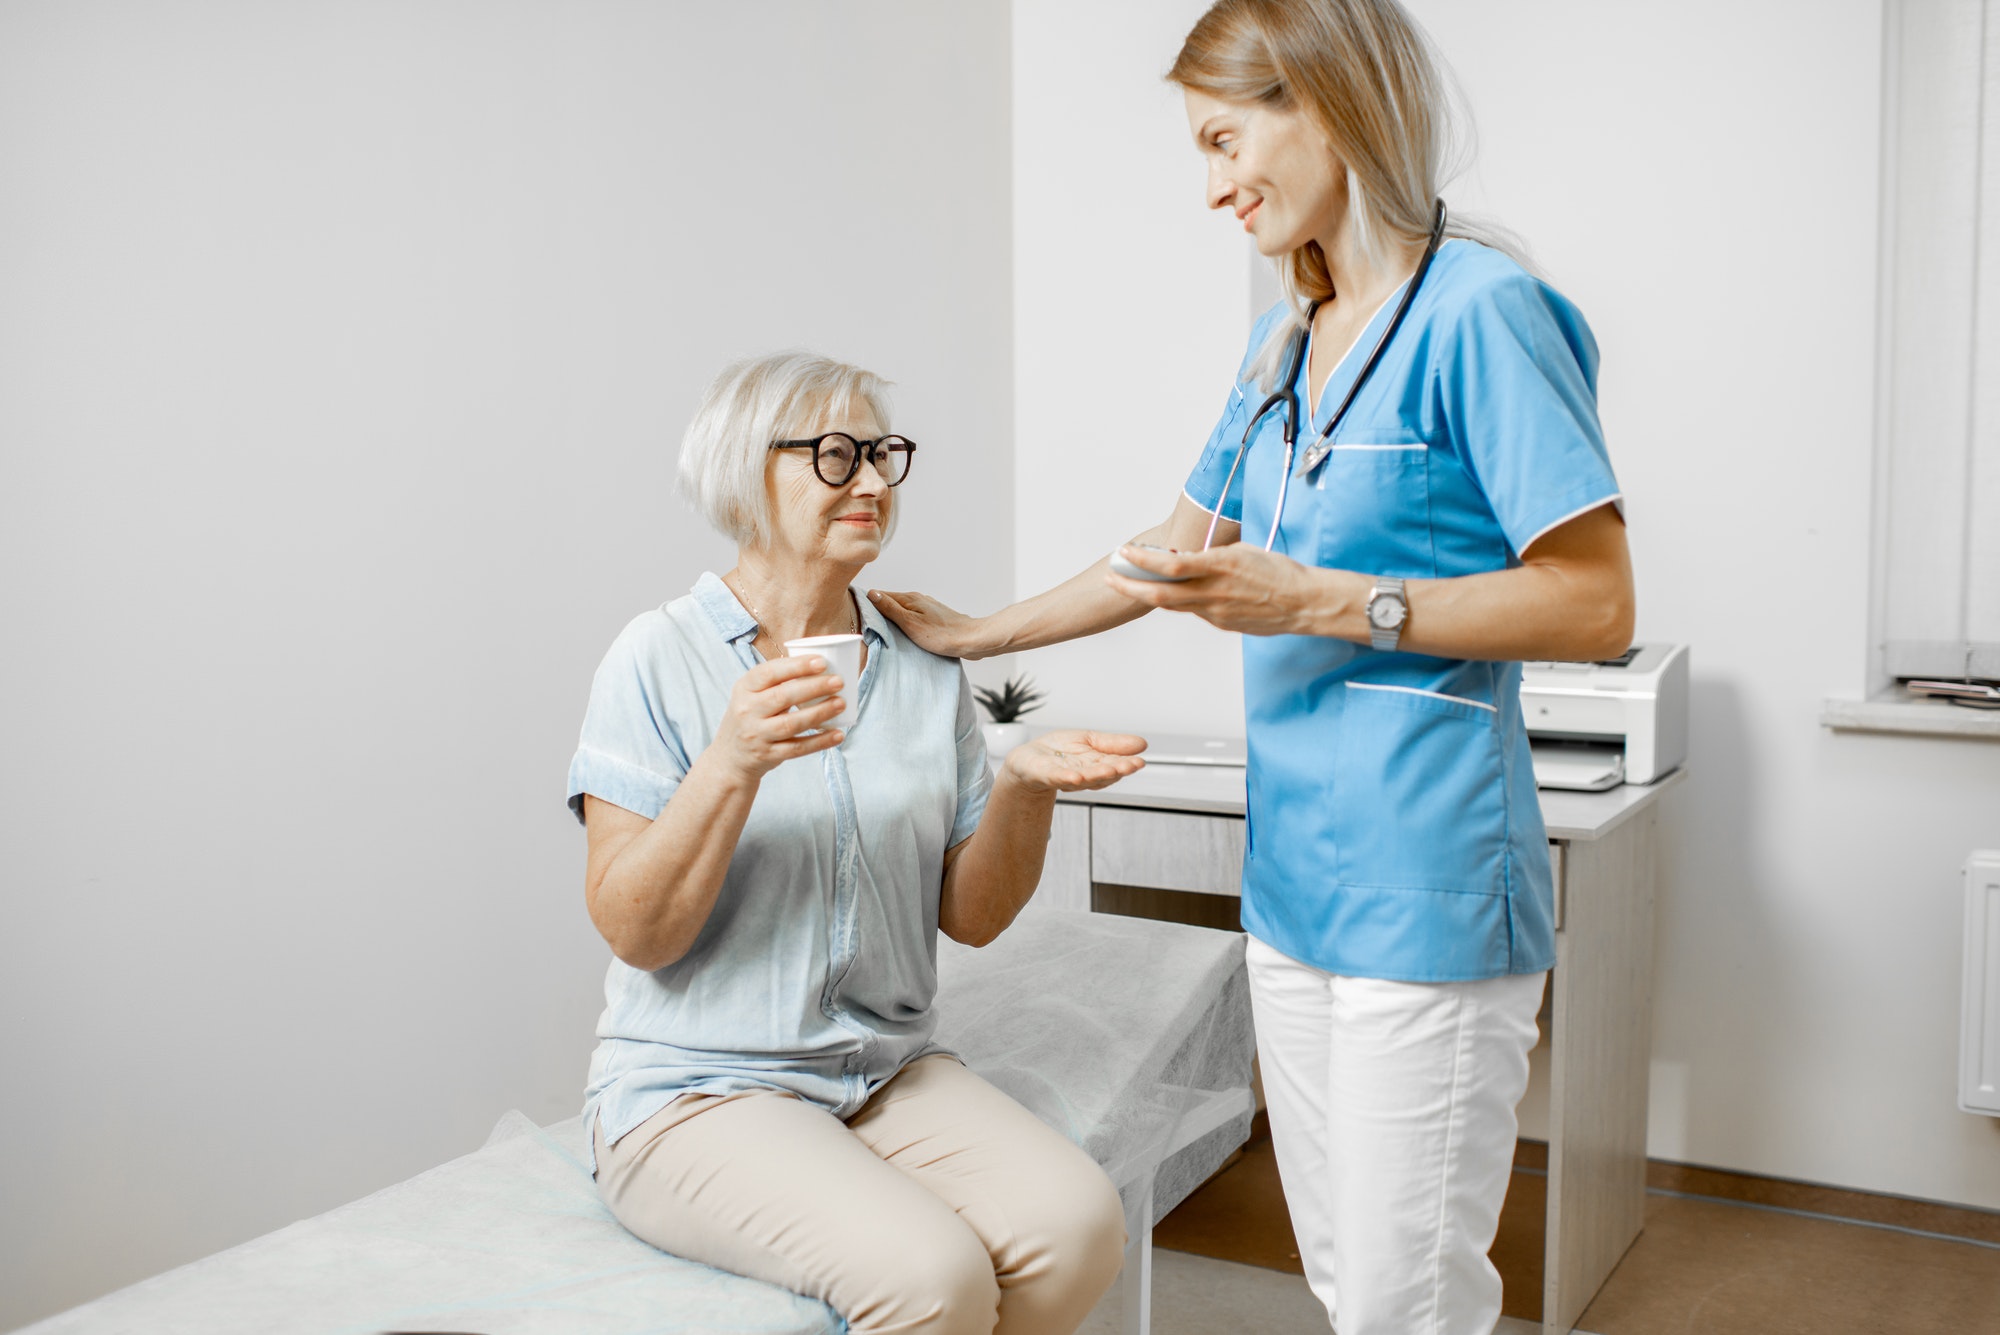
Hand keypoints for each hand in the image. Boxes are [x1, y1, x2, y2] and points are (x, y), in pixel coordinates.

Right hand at [710, 655, 847, 782]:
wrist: (729, 756)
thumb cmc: (750, 716)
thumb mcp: (751, 694)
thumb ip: (776, 681)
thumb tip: (819, 667)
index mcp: (744, 688)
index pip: (769, 673)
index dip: (796, 666)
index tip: (821, 662)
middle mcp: (747, 710)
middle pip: (782, 697)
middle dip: (813, 687)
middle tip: (838, 681)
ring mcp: (757, 735)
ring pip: (791, 723)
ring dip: (819, 713)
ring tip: (841, 703)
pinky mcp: (768, 755)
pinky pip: (797, 748)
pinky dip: (819, 742)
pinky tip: (838, 734)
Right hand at [869, 589, 991, 658]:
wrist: (971, 641)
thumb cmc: (942, 635)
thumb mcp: (910, 623)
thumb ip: (890, 608)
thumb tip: (872, 593)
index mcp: (910, 598)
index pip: (881, 595)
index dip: (867, 602)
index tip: (854, 610)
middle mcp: (918, 600)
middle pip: (890, 602)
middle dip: (877, 610)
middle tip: (863, 622)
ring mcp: (926, 608)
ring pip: (901, 610)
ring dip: (891, 618)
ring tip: (880, 629)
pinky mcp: (933, 619)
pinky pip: (912, 618)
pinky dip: (903, 624)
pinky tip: (902, 633)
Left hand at [1002, 729, 1147, 793]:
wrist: (1028, 760)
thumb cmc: (1059, 752)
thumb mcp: (1089, 741)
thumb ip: (1114, 744)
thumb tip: (1142, 744)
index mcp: (1096, 765)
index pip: (1115, 765)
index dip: (1127, 765)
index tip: (1139, 762)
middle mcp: (1084, 774)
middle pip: (1102, 774)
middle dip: (1116, 770)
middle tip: (1129, 766)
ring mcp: (1065, 777)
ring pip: (1084, 778)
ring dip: (1096, 775)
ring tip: (1109, 769)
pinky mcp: (1046, 775)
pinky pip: (1058, 778)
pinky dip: (1067, 778)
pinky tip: (1076, 776)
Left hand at [1104, 542, 1358, 637]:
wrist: (1305, 604)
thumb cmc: (1279, 572)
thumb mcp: (1242, 552)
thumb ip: (1210, 557)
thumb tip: (1184, 558)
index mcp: (1221, 566)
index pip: (1172, 565)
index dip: (1142, 561)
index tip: (1124, 553)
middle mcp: (1214, 592)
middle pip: (1161, 594)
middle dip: (1130, 586)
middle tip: (1110, 577)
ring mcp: (1216, 613)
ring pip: (1174, 605)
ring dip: (1148, 594)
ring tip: (1129, 583)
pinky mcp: (1222, 625)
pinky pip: (1193, 611)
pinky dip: (1178, 601)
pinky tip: (1169, 593)